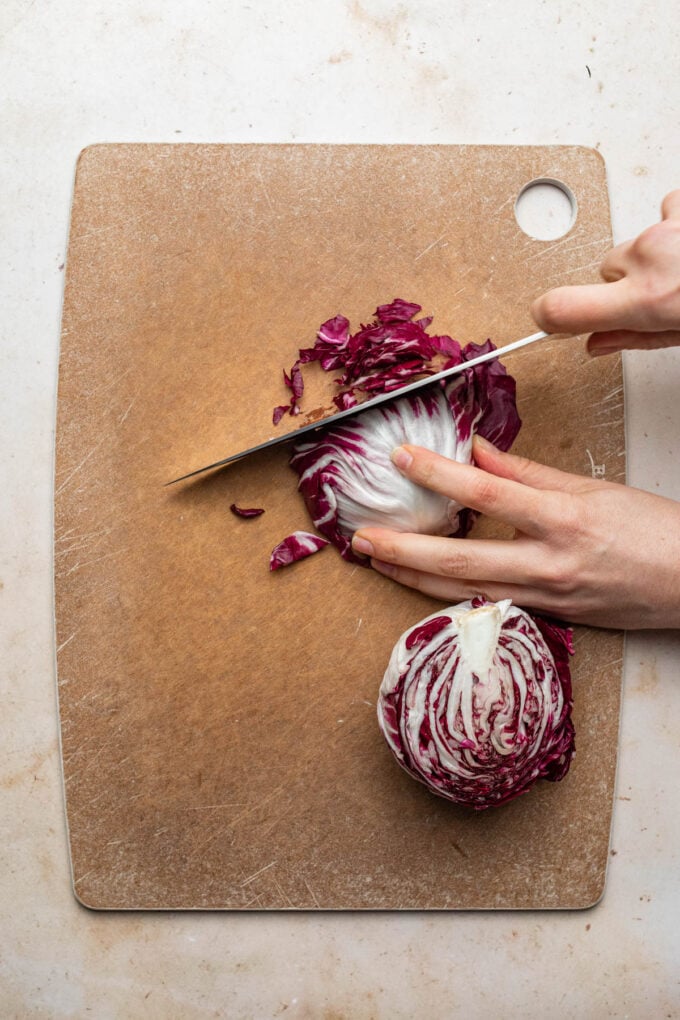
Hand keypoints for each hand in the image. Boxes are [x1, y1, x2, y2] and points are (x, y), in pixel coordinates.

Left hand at [351, 438, 679, 629]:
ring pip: (466, 589)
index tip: (401, 457)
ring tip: (377, 560)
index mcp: (563, 519)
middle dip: (404, 548)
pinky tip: (421, 581)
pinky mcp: (548, 617)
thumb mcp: (593, 488)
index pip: (486, 492)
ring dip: (414, 575)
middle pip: (461, 557)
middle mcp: (549, 563)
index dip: (438, 473)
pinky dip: (450, 591)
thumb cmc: (654, 532)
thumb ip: (529, 472)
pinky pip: (488, 602)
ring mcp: (546, 597)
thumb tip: (478, 453)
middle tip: (362, 537)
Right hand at [532, 189, 679, 355]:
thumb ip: (635, 337)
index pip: (565, 308)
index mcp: (647, 299)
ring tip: (679, 271)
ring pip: (632, 245)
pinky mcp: (679, 207)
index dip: (547, 316)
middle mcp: (648, 258)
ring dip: (651, 259)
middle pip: (606, 271)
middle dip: (624, 286)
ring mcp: (663, 228)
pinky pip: (663, 213)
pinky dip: (671, 227)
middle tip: (658, 298)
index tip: (546, 320)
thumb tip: (599, 341)